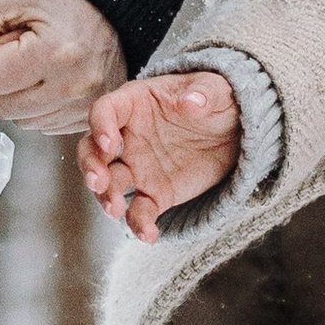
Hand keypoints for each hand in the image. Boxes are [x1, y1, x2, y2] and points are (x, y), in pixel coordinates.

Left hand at [0, 0, 127, 134]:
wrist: (104, 2)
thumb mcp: (0, 1)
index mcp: (56, 52)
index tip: (17, 37)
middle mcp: (76, 84)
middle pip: (4, 107)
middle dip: (6, 78)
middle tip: (28, 49)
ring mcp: (87, 104)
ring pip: (23, 121)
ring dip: (23, 93)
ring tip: (43, 61)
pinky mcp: (90, 115)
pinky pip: (45, 126)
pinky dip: (42, 104)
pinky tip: (54, 77)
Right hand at [79, 70, 240, 239]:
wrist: (234, 130)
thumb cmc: (217, 99)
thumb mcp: (218, 89)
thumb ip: (205, 92)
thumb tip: (192, 102)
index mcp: (135, 104)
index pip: (105, 111)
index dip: (100, 126)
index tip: (109, 144)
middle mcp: (127, 136)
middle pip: (93, 150)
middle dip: (91, 166)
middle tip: (98, 182)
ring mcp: (138, 167)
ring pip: (110, 184)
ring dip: (106, 198)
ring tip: (114, 210)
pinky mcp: (156, 193)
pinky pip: (140, 210)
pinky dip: (140, 224)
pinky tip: (149, 235)